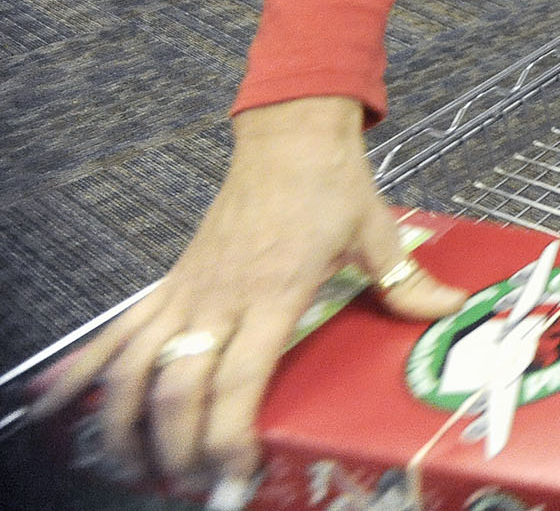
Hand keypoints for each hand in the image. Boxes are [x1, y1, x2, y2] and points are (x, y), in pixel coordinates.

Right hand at [31, 97, 466, 494]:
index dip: (228, 436)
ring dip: (121, 425)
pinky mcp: (172, 280)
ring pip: (133, 367)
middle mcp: (222, 298)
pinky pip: (118, 332)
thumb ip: (406, 283)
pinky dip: (85, 370)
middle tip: (191, 486)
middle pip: (178, 388)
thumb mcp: (378, 233)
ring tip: (130, 468)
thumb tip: (451, 309)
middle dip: (176, 448)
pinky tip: (57, 403)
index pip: (240, 381)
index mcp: (274, 294)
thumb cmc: (331, 184)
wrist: (288, 134)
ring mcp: (189, 290)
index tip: (232, 473)